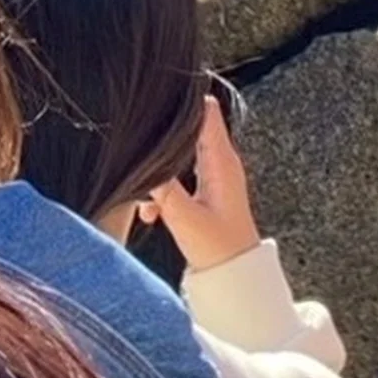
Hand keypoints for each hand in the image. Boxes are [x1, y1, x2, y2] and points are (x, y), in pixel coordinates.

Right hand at [140, 95, 260, 272]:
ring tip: (143, 183)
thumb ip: (162, 189)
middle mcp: (220, 162)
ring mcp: (214, 176)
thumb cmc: (219, 251)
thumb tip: (143, 165)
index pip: (206, 111)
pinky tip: (151, 211)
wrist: (237, 280)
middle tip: (140, 135)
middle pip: (190, 128)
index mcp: (221, 161)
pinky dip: (165, 187)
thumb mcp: (185, 219)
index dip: (184, 99)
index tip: (159, 97)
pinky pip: (181, 175)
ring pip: (182, 153)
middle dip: (164, 133)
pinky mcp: (207, 192)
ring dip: (161, 166)